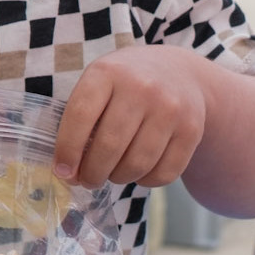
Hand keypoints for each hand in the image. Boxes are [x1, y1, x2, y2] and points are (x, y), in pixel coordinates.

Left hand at [53, 45, 211, 187]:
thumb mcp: (99, 83)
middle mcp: (141, 87)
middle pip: (109, 146)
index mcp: (108, 72)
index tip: (62, 172)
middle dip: (92, 173)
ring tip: (112, 174)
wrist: (178, 72)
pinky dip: (145, 181)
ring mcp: (170, 108)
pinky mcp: (191, 130)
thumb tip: (67, 172)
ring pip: (137, 164)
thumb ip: (80, 119)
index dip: (67, 150)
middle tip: (87, 180)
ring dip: (118, 178)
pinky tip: (137, 171)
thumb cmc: (124, 84)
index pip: (80, 116)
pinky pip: (164, 173)